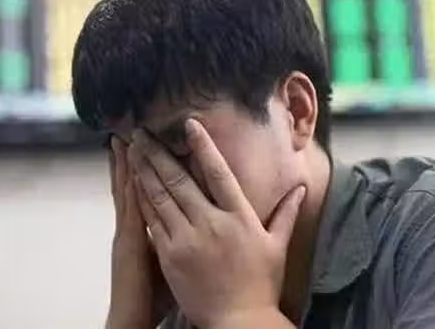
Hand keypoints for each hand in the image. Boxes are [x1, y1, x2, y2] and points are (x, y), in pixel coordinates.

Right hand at [105, 137, 172, 328]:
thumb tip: (190, 221)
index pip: (145, 191)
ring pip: (128, 192)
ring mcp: (129, 233)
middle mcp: (134, 226)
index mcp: (145, 228)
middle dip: (136, 158)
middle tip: (132, 130)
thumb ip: (173, 236)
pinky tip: (131, 170)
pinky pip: (130, 211)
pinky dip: (129, 190)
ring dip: (127, 166)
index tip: (145, 146)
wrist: (134, 316)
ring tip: (125, 139)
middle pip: (134, 184)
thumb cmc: (153, 293)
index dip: (145, 169)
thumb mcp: (165, 259)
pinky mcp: (129, 244)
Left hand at [129, 119, 305, 328]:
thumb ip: (286, 213)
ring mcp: (188, 239)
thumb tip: (301, 189)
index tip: (189, 125)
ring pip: (161, 196)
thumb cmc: (260, 285)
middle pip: (180, 179)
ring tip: (133, 150)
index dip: (203, 146)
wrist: (238, 322)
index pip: (219, 173)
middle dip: (159, 153)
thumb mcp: (276, 246)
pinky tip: (133, 184)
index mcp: (239, 217)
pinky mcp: (170, 255)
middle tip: (143, 132)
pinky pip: (154, 221)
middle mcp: (211, 222)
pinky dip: (143, 200)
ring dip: (145, 170)